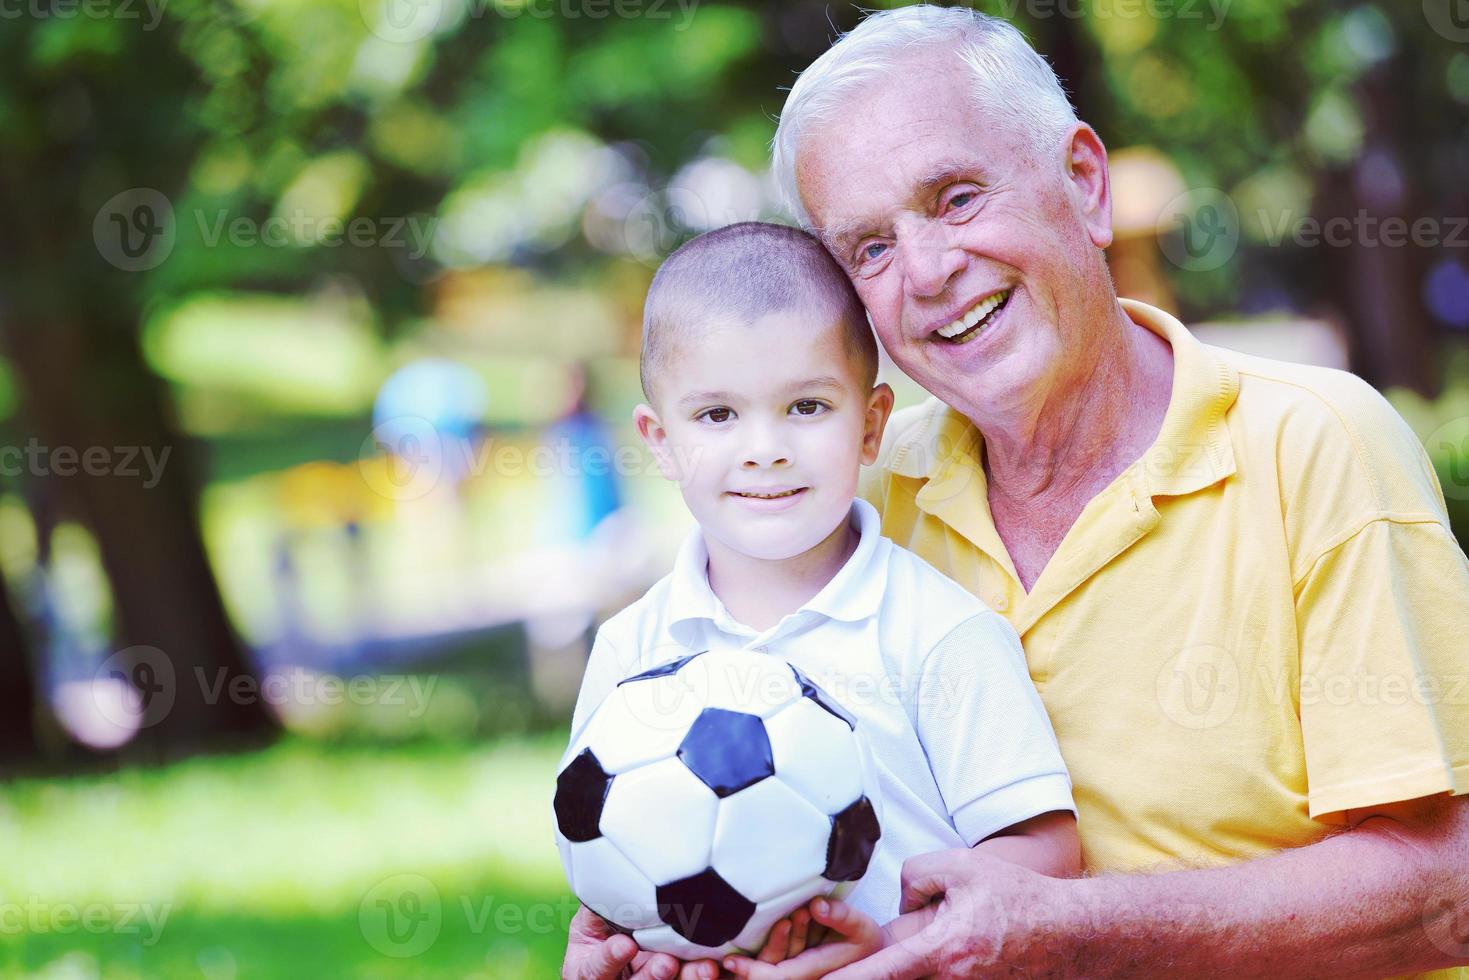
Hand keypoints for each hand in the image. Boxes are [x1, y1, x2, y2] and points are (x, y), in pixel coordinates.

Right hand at [562, 904, 720, 979]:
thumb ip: (597, 909)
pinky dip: (702, 977)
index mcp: (590, 969)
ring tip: (705, 968)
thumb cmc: (598, 935)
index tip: (626, 944)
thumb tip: (602, 874)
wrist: (615, 952)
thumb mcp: (589, 924)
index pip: (596, 968)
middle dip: (653, 975)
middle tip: (669, 963)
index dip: (610, 957)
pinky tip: (720, 969)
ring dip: (686, 979)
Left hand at [721, 898, 881, 977]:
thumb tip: (816, 905)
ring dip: (750, 961)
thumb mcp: (860, 924)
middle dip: (744, 969)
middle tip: (717, 957)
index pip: (780, 976)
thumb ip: (840, 916)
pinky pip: (771, 965)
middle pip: (768, 978)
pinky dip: (755, 960)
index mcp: (818, 971)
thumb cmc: (863, 937)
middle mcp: (805, 976)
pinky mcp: (793, 966)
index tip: (729, 961)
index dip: (754, 972)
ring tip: (733, 948)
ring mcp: (798, 973)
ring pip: (768, 971)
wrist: (869, 951)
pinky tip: (738, 949)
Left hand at [824, 848, 1068, 979]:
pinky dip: (935, 967)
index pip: (882, 972)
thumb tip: (900, 901)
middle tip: (862, 951)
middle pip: (900, 978)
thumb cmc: (1017, 896)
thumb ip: (915, 876)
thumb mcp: (961, 866)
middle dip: (879, 967)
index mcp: (944, 950)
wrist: (1070, 932)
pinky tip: (964, 937)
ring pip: (924, 975)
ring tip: (958, 927)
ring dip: (915, 960)